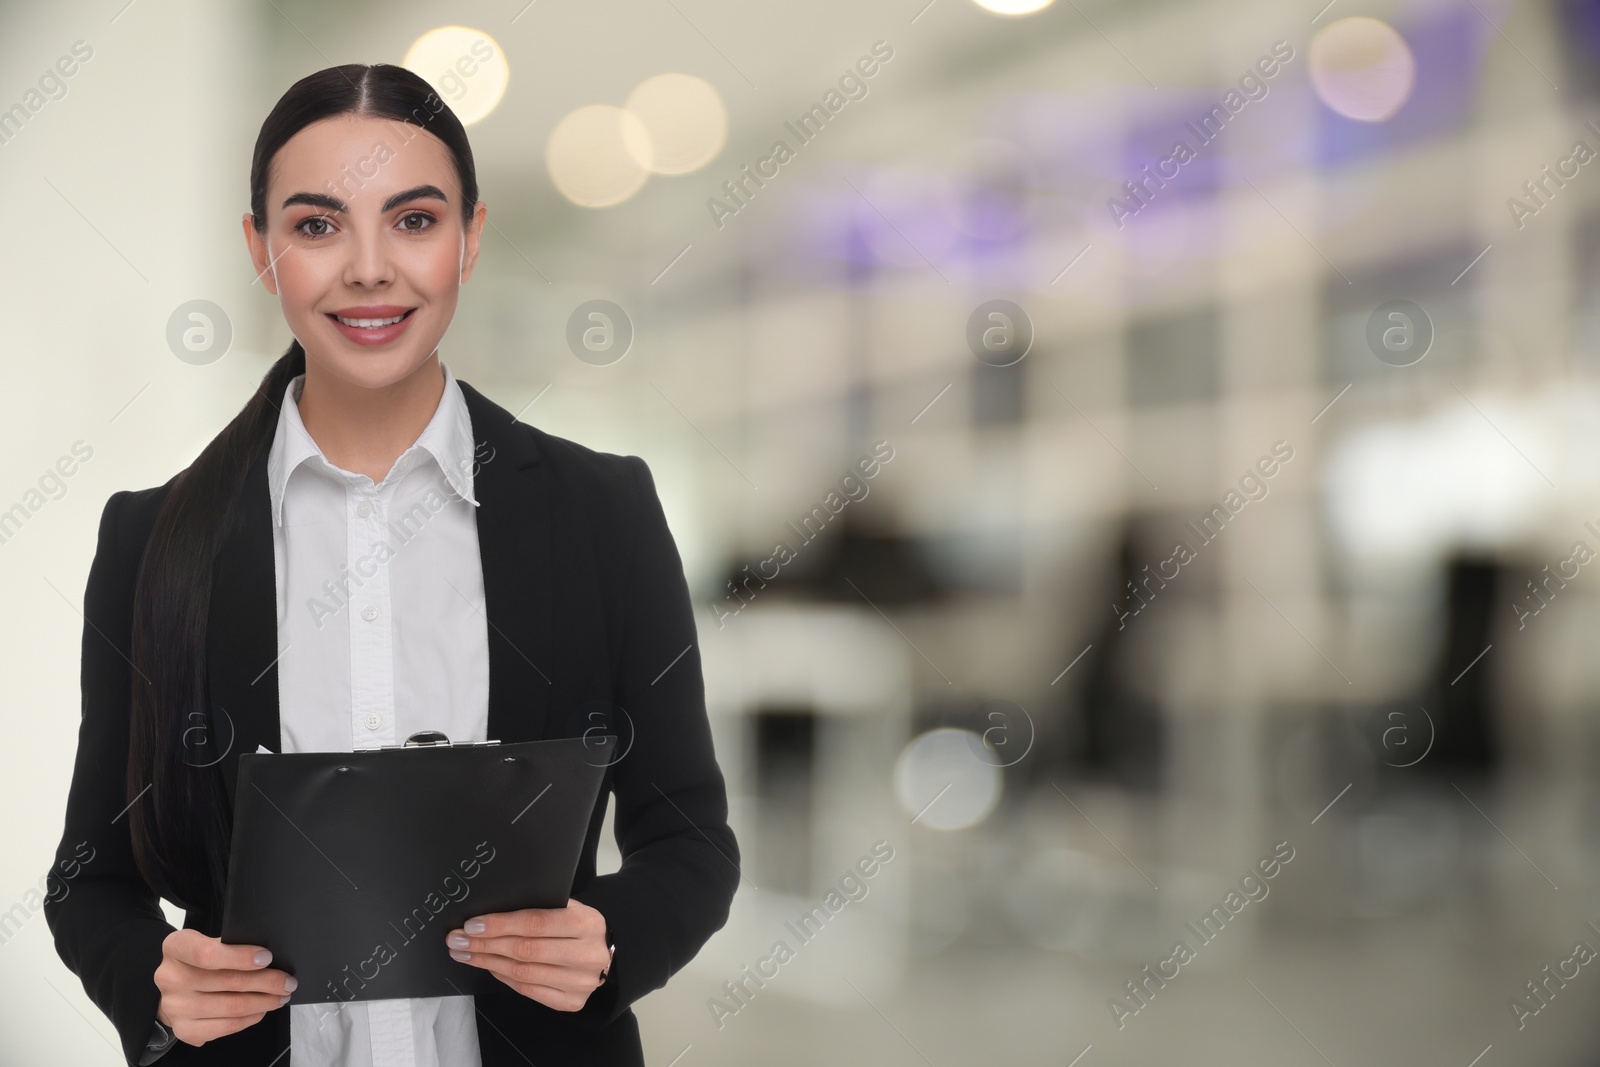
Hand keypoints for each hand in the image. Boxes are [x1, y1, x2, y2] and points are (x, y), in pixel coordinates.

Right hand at [154, 929, 295, 1046]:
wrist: (176, 987)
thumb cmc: (200, 961)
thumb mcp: (210, 942)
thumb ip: (232, 945)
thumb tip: (270, 958)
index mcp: (175, 947)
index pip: (207, 953)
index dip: (241, 957)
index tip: (267, 957)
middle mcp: (169, 978)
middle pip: (228, 981)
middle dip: (267, 981)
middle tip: (288, 981)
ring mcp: (174, 1007)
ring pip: (232, 1006)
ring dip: (264, 1001)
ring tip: (281, 996)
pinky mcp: (184, 1029)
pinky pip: (227, 1026)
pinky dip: (251, 1018)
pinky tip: (262, 1009)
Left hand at [444, 898, 611, 1011]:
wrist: (606, 950)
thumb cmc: (577, 925)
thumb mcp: (567, 906)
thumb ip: (538, 908)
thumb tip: (488, 916)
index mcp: (587, 923)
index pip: (535, 923)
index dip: (500, 924)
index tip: (471, 925)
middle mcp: (587, 954)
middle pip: (526, 950)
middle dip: (486, 945)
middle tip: (457, 941)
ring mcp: (581, 982)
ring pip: (523, 973)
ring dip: (488, 963)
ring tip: (466, 954)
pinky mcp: (572, 1001)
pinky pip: (529, 991)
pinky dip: (505, 978)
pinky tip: (490, 967)